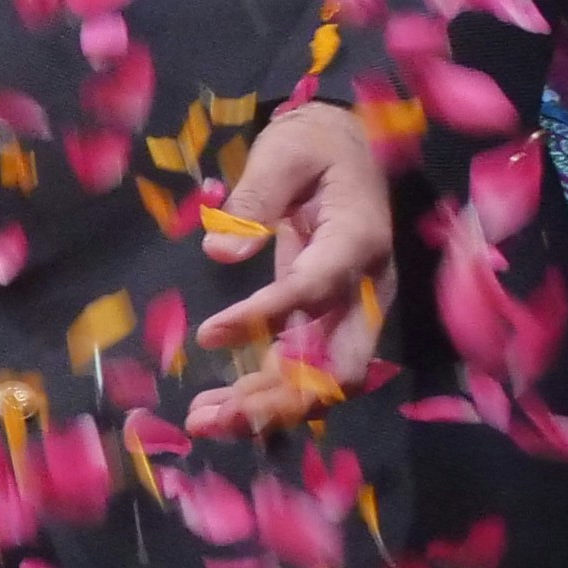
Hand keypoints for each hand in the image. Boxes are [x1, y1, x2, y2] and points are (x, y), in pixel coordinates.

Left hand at [186, 102, 395, 436]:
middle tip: (216, 417)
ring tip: (202, 422)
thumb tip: (220, 248)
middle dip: (281, 398)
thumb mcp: (284, 151)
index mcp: (358, 239)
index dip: (265, 316)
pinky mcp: (328, 320)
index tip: (208, 333)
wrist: (347, 148)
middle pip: (338, 363)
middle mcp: (365, 287)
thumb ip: (255, 197)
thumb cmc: (315, 145)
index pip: (315, 290)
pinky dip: (265, 394)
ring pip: (322, 379)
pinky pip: (304, 370)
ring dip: (268, 408)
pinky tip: (215, 407)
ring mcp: (351, 310)